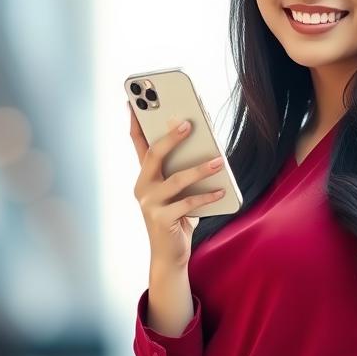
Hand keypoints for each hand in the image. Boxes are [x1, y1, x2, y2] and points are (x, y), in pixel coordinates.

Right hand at [129, 105, 225, 269]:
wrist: (169, 255)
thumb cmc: (178, 217)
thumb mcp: (179, 191)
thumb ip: (184, 171)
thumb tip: (208, 149)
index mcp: (145, 176)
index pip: (138, 143)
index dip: (135, 122)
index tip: (135, 100)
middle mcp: (142, 187)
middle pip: (154, 155)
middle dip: (171, 137)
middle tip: (188, 123)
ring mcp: (149, 203)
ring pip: (175, 179)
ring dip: (200, 169)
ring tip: (219, 160)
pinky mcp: (160, 219)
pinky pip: (187, 203)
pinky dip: (206, 196)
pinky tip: (221, 191)